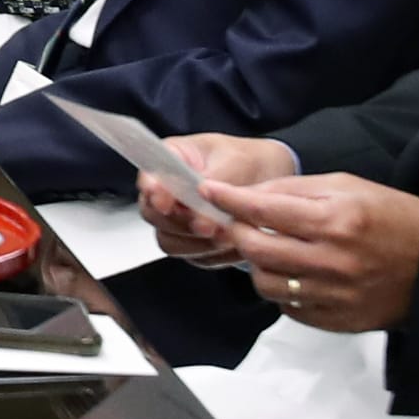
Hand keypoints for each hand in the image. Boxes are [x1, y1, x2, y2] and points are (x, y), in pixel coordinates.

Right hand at [139, 133, 298, 264]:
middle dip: (180, 224)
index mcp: (169, 160)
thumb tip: (200, 214)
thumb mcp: (234, 162)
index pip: (149, 179)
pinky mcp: (193, 244)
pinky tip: (237, 243)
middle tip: (208, 226)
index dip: (153, 193)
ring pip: (171, 242)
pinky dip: (216, 254)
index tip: (165, 203)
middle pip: (153, 216)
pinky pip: (197, 257)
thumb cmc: (248, 160)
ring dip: (200, 242)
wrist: (269, 175)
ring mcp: (176, 221)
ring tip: (230, 235)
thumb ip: (215, 185)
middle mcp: (166, 193)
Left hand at [210, 172, 418, 332]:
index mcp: (335, 220)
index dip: (230, 199)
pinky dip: (281, 289)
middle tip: (240, 223)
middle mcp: (331, 259)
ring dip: (258, 264)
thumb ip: (296, 189)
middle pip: (255, 248)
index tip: (208, 190)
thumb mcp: (349, 187)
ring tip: (271, 250)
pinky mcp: (334, 320)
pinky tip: (293, 273)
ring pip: (264, 282)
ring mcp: (332, 294)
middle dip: (238, 232)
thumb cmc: (391, 218)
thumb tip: (249, 194)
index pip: (264, 209)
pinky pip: (286, 306)